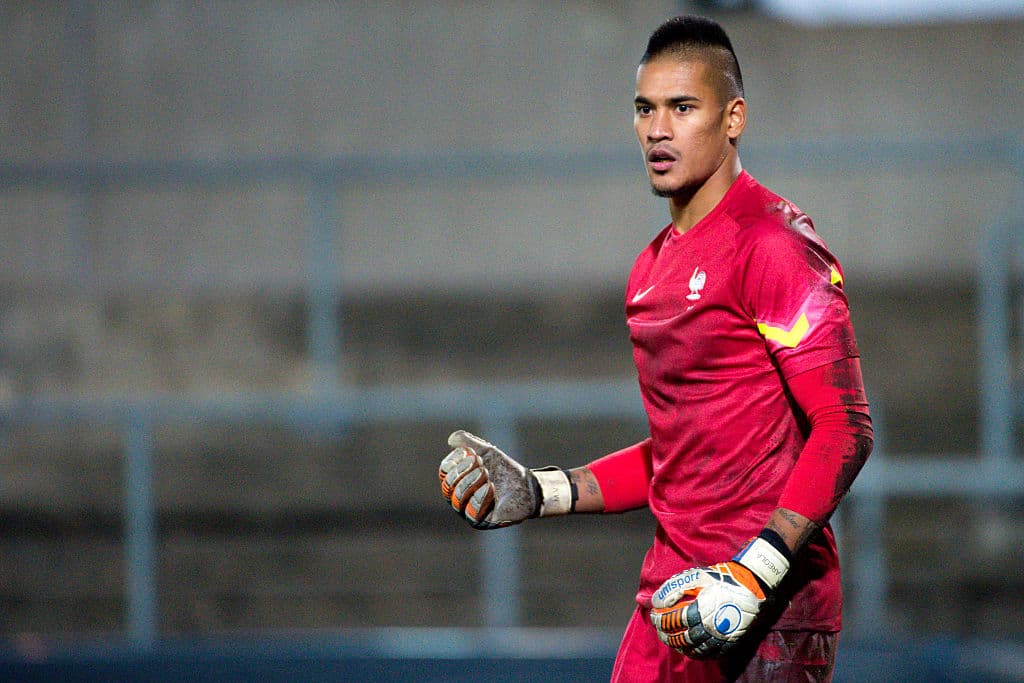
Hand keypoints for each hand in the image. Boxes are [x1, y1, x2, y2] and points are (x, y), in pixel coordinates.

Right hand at [439, 430, 573, 529]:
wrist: (525, 485)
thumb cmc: (503, 469)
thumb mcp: (486, 451)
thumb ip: (469, 442)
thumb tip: (452, 439)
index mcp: (456, 480)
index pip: (444, 471)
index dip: (455, 460)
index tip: (471, 453)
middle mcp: (458, 497)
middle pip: (448, 486)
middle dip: (463, 471)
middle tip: (481, 463)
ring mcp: (467, 511)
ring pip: (457, 499)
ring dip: (471, 482)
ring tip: (487, 473)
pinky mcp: (480, 521)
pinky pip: (472, 512)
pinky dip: (480, 497)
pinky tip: (490, 487)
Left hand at [649, 535, 789, 658]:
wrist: (752, 584)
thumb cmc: (722, 578)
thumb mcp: (697, 576)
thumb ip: (674, 588)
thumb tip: (656, 600)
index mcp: (699, 611)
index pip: (672, 621)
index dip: (659, 620)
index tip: (654, 615)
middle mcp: (709, 627)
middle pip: (681, 638)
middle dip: (666, 635)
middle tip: (660, 630)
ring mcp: (721, 637)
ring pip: (695, 649)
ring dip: (680, 646)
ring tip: (673, 640)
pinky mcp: (731, 642)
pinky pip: (712, 654)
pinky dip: (698, 653)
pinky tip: (692, 648)